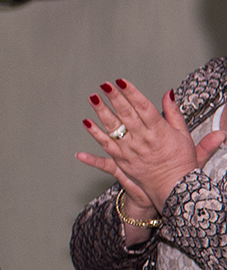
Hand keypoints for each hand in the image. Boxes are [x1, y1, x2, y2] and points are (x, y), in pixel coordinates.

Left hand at [77, 78, 223, 211]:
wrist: (174, 188)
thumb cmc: (181, 161)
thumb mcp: (184, 135)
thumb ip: (174, 113)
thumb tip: (168, 93)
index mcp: (159, 132)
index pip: (143, 108)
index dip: (131, 93)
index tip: (121, 81)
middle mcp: (143, 140)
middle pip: (126, 115)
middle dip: (114, 98)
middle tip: (104, 84)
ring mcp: (130, 151)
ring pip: (113, 129)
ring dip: (101, 113)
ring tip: (93, 98)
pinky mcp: (121, 162)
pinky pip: (105, 148)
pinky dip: (94, 137)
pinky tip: (85, 125)